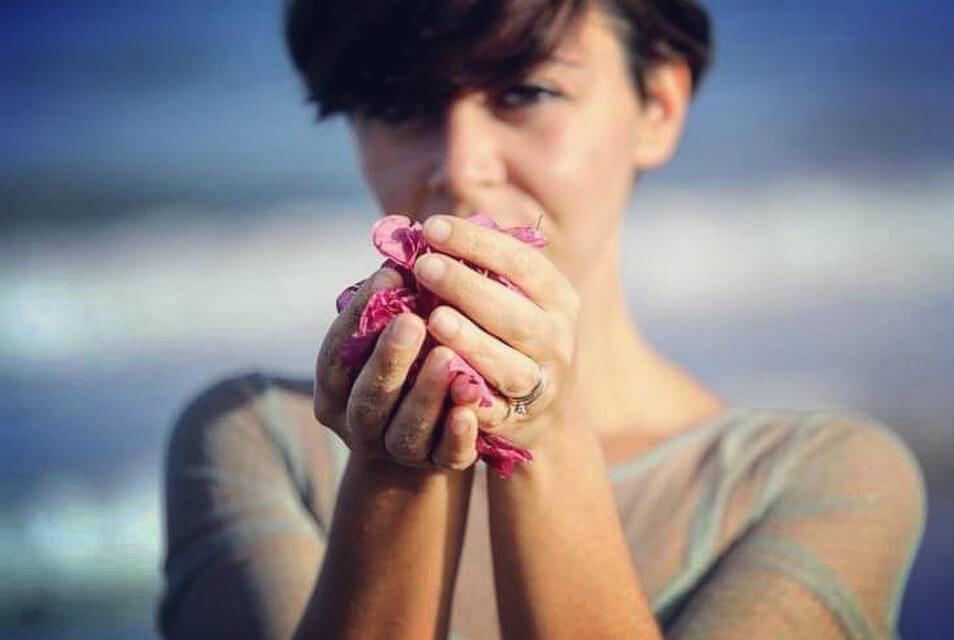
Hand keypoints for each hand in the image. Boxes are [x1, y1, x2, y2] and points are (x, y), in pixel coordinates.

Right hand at [314, 267, 479, 470]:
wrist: (423, 437)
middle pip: (368, 395)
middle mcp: (357, 424)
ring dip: (425, 392)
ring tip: (447, 356)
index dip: (358, 317)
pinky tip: (470, 410)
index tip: (389, 277)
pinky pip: (445, 456)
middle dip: (389, 358)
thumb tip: (408, 242)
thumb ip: (391, 306)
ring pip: (405, 428)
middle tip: (412, 320)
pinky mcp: (435, 466)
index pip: (337, 353)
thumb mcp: (387, 339)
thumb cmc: (402, 368)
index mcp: (335, 390)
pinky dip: (457, 434)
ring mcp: (395, 451)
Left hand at [412, 214, 582, 449]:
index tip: (432, 228)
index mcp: (558, 299)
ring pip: (508, 365)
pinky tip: (441, 379)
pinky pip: (493, 411)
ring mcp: (542, 384)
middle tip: (424, 266)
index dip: (478, 244)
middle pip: (514, 314)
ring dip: (472, 342)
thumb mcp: (515, 298)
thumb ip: (481, 270)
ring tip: (434, 319)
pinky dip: (468, 397)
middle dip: (468, 288)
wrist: (545, 412)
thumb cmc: (512, 335)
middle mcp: (558, 340)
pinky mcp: (519, 421)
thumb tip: (427, 233)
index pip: (522, 263)